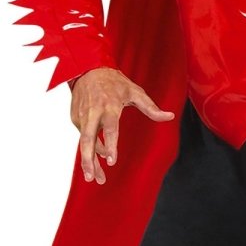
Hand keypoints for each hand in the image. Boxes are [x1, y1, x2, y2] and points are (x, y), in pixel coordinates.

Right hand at [70, 68, 174, 184]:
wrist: (88, 68)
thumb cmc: (114, 81)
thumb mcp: (135, 91)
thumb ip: (151, 107)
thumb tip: (169, 116)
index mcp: (109, 106)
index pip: (109, 129)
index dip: (109, 145)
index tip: (111, 161)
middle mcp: (93, 112)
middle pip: (88, 140)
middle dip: (89, 160)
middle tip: (92, 178)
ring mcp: (82, 116)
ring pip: (84, 143)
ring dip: (87, 161)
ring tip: (93, 177)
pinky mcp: (75, 118)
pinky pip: (83, 137)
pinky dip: (88, 150)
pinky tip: (95, 160)